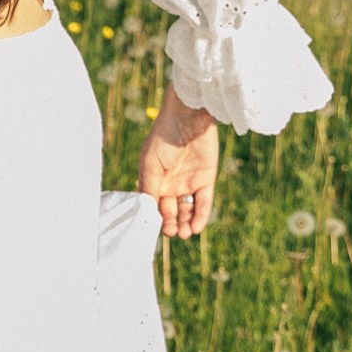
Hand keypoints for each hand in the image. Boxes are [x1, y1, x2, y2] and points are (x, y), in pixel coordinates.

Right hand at [139, 93, 217, 238]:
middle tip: (173, 233)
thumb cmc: (163, 137)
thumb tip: (146, 210)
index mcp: (155, 181)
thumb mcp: (150, 163)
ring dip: (186, 224)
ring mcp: (189, 183)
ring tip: (185, 234)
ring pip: (187, 211)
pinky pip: (204, 202)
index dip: (156, 219)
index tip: (158, 229)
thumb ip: (149, 187)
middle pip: (171, 212)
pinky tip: (196, 227)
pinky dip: (201, 216)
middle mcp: (171, 184)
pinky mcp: (206, 180)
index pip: (155, 206)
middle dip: (172, 225)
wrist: (188, 118)